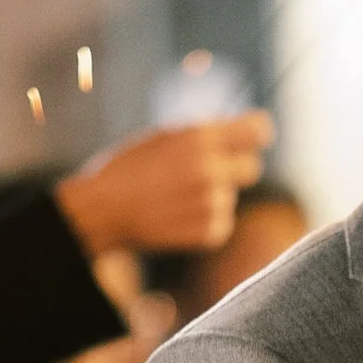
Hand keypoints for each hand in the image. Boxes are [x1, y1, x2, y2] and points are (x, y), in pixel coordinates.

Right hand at [56, 117, 273, 260]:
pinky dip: (205, 223)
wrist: (104, 209)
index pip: (258, 130)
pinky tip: (178, 216)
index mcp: (200, 138)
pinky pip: (222, 224)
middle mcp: (211, 168)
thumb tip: (246, 131)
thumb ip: (205, 135)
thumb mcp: (164, 136)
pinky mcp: (209, 232)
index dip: (255, 134)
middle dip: (234, 169)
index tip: (250, 140)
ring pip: (231, 198)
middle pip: (251, 168)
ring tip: (176, 197)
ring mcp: (212, 202)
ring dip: (212, 198)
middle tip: (206, 173)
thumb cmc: (130, 167)